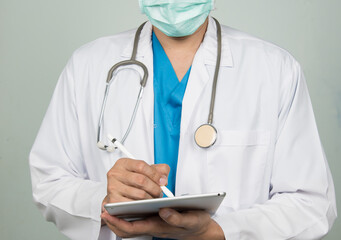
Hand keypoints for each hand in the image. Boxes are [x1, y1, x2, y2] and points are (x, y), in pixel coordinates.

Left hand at [101, 208, 224, 239]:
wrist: (201, 230)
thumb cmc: (196, 224)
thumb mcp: (190, 220)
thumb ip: (177, 218)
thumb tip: (163, 211)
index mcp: (159, 227)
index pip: (134, 228)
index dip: (118, 222)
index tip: (108, 214)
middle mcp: (154, 227)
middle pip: (128, 230)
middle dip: (113, 223)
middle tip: (103, 212)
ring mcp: (154, 225)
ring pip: (131, 227)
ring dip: (119, 220)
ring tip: (110, 209)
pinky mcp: (156, 221)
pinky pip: (138, 222)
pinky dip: (129, 217)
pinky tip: (127, 208)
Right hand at [102, 158, 169, 207]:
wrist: (119, 190)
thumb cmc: (133, 179)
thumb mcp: (145, 170)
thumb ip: (159, 170)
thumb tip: (164, 179)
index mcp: (123, 163)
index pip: (141, 166)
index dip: (155, 174)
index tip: (162, 181)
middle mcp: (115, 173)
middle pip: (141, 180)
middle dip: (155, 188)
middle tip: (160, 192)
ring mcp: (112, 187)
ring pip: (139, 194)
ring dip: (151, 198)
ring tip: (155, 198)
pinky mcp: (113, 200)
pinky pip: (133, 204)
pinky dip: (142, 206)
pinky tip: (146, 204)